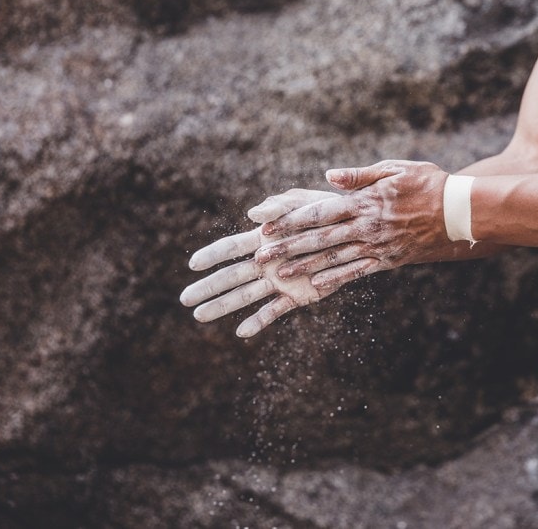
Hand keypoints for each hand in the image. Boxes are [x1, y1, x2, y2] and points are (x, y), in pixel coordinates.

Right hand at [180, 189, 337, 336]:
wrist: (354, 234)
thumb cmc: (327, 212)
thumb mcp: (303, 204)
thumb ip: (279, 208)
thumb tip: (251, 215)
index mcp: (264, 240)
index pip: (230, 249)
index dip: (212, 256)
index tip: (192, 264)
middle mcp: (267, 263)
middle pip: (230, 277)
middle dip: (207, 287)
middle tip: (184, 299)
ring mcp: (280, 281)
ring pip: (245, 296)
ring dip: (223, 306)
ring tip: (199, 317)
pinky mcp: (297, 296)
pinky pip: (274, 310)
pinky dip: (258, 321)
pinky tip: (241, 332)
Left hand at [253, 160, 453, 293]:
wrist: (460, 213)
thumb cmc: (428, 184)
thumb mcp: (394, 169)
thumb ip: (359, 176)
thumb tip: (328, 176)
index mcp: (365, 201)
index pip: (321, 212)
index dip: (292, 221)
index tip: (269, 226)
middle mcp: (367, 226)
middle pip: (320, 239)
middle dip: (288, 248)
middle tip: (261, 257)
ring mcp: (377, 246)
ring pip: (334, 259)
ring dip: (304, 267)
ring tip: (280, 275)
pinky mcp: (388, 261)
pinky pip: (357, 272)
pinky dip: (335, 280)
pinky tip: (315, 287)